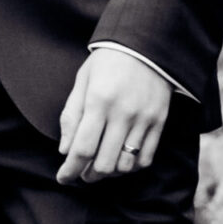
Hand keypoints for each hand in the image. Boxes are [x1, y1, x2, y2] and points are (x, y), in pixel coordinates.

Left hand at [57, 49, 170, 185]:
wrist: (146, 45)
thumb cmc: (107, 62)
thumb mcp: (82, 81)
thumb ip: (72, 115)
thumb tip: (65, 150)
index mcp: (99, 101)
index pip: (82, 148)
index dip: (70, 170)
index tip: (63, 178)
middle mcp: (123, 113)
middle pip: (104, 163)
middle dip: (88, 175)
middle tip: (81, 172)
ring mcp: (144, 119)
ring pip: (125, 165)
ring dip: (109, 172)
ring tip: (100, 166)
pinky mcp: (159, 122)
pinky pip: (146, 158)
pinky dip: (131, 166)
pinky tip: (121, 159)